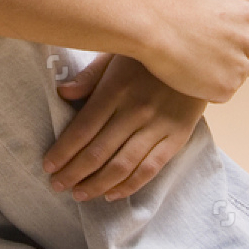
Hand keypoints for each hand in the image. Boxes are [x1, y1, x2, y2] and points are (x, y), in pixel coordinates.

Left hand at [41, 52, 206, 201]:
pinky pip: (150, 169)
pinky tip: (111, 195)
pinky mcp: (177, 137)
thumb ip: (90, 76)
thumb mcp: (116, 54)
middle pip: (98, 152)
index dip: (63, 151)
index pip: (83, 128)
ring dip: (97, 185)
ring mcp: (158, 126)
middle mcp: (136, 110)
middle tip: (56, 186)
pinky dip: (129, 186)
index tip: (48, 166)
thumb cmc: (149, 54)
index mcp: (116, 89)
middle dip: (73, 173)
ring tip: (79, 194)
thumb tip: (62, 94)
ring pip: (122, 166)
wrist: (200, 53)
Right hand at [141, 0, 248, 101]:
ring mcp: (240, 66)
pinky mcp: (226, 88)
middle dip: (234, 62)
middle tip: (206, 59)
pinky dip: (207, 91)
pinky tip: (189, 77)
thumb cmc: (166, 5)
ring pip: (237, 79)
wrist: (151, 28)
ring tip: (193, 67)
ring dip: (220, 77)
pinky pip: (222, 95)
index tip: (235, 47)